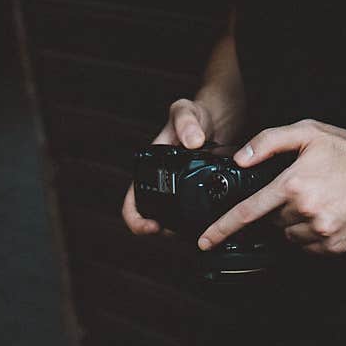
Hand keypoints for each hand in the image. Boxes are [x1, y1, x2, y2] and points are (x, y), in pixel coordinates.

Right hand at [122, 98, 214, 234]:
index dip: (136, 220)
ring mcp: (175, 190)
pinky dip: (190, 221)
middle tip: (174, 234)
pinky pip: (187, 214)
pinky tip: (204, 222)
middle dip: (159, 231)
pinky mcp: (193, 193)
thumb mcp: (187, 112)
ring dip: (174, 229)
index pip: (132, 202)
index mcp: (148, 168)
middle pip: (149, 217)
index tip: (152, 227)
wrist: (214, 119)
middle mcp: (159, 181)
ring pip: (168, 220)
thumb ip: (186, 122)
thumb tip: (192, 142)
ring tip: (190, 230)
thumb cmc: (194, 114)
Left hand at [198, 119, 345, 254]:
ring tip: (318, 200)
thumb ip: (269, 141)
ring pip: (288, 235)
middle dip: (277, 208)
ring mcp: (321, 233)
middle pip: (270, 221)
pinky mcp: (334, 247)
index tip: (205, 241)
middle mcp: (305, 212)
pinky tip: (327, 214)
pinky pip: (307, 247)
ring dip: (293, 222)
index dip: (222, 228)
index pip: (248, 212)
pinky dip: (310, 234)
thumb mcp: (309, 132)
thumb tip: (241, 159)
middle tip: (301, 189)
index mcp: (293, 184)